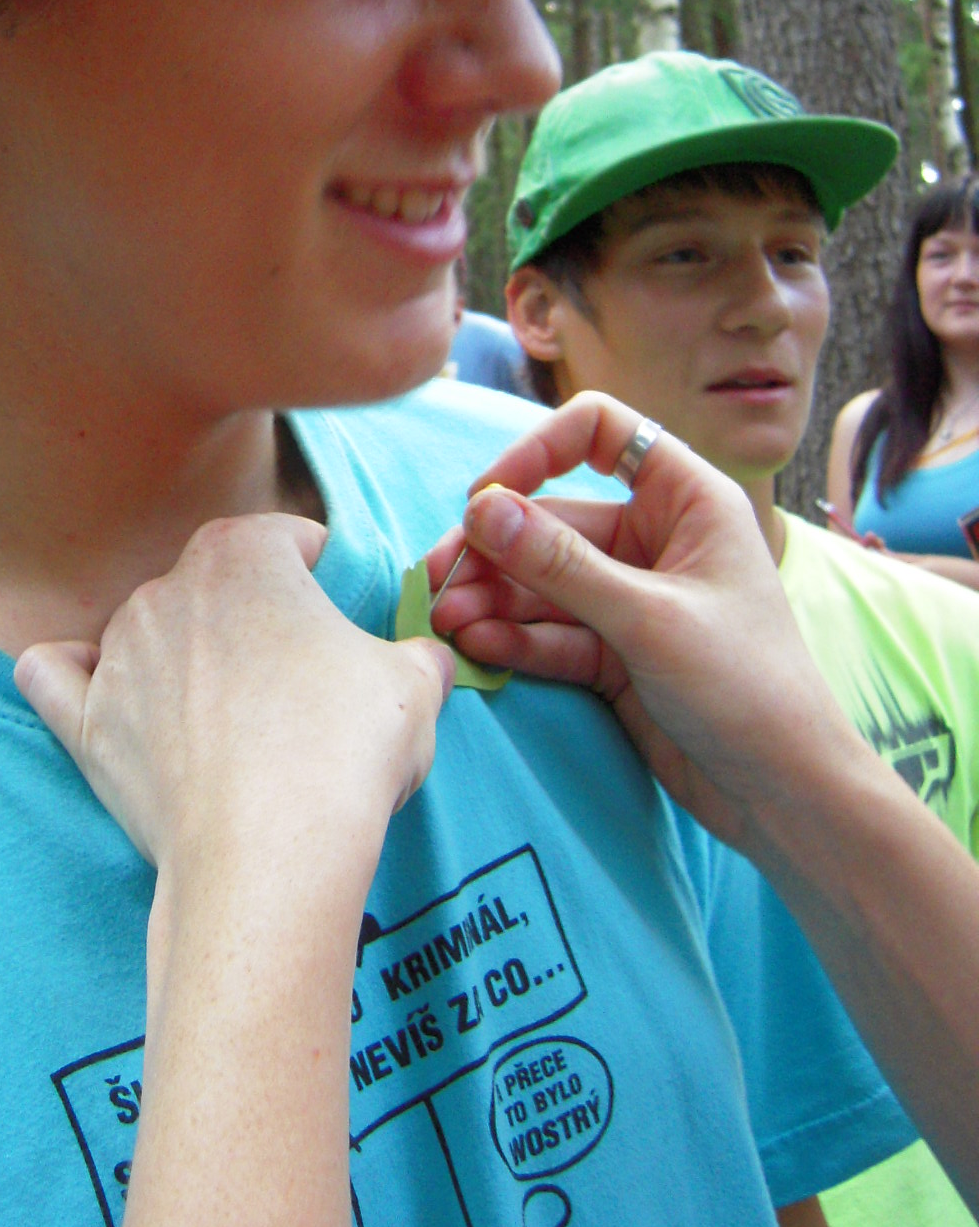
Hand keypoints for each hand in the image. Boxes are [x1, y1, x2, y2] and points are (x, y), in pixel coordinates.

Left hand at [15, 513, 452, 912]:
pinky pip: (53, 675)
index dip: (323, 575)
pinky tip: (102, 694)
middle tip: (296, 684)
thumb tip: (420, 657)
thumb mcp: (415, 686)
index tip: (343, 619)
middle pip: (217, 586)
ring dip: (184, 659)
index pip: (289, 538)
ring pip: (148, 630)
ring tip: (233, 722)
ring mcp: (117, 654)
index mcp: (243, 553)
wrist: (269, 856)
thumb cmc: (344, 754)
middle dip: (254, 621)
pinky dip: (75, 678)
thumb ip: (416, 651)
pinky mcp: (83, 722)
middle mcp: (167, 587)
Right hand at [426, 393, 862, 851]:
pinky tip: (477, 647)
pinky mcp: (615, 654)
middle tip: (439, 582)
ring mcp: (632, 598)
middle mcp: (656, 539)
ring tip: (447, 622)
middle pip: (553, 519)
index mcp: (686, 500)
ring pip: (543, 581)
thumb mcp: (648, 619)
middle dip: (496, 550)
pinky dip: (514, 638)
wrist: (786, 795)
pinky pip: (552, 632)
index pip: (599, 432)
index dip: (537, 451)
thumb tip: (481, 510)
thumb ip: (560, 564)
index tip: (488, 498)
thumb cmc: (747, 687)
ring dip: (494, 599)